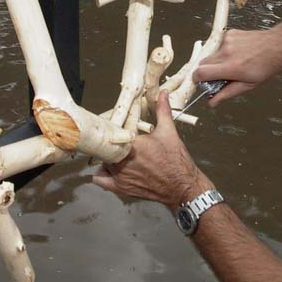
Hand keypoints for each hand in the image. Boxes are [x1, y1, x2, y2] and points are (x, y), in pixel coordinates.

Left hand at [93, 91, 212, 208]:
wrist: (182, 185)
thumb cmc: (176, 160)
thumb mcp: (169, 131)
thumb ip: (163, 110)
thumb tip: (163, 93)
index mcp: (133, 144)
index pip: (112, 132)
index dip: (111, 129)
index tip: (113, 126)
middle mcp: (123, 160)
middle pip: (105, 147)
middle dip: (109, 143)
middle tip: (114, 140)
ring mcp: (120, 175)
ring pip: (101, 162)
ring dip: (106, 157)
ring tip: (113, 153)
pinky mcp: (121, 188)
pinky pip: (100, 180)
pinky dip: (100, 175)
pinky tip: (106, 169)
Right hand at [193, 28, 281, 106]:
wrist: (278, 45)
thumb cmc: (267, 65)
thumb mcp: (248, 85)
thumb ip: (227, 93)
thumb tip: (212, 102)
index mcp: (231, 67)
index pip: (201, 73)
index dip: (196, 79)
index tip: (200, 83)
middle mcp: (226, 53)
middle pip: (202, 63)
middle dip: (207, 72)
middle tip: (220, 76)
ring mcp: (227, 41)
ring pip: (211, 54)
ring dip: (217, 61)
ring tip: (233, 63)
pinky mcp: (229, 34)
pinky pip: (219, 45)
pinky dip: (224, 51)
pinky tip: (237, 53)